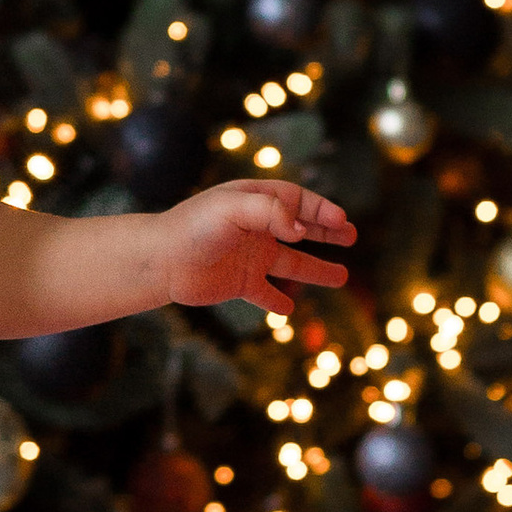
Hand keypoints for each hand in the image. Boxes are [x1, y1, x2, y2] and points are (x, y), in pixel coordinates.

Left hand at [159, 179, 355, 316]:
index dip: (321, 210)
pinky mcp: (238, 283)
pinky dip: (278, 302)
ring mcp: (248, 256)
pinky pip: (264, 293)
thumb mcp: (233, 209)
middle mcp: (255, 228)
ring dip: (316, 269)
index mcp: (254, 201)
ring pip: (291, 263)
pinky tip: (289, 309)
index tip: (342, 222)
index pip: (297, 201)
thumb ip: (271, 213)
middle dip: (326, 231)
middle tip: (351, 236)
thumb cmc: (194, 227)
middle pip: (300, 227)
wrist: (160, 260)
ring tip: (342, 277)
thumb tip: (302, 230)